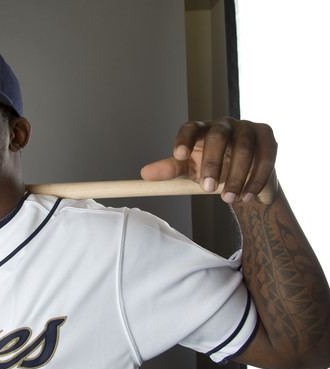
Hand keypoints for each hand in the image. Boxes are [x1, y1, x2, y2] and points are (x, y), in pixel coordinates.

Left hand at [140, 117, 276, 203]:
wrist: (244, 183)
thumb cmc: (212, 173)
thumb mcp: (188, 174)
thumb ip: (170, 171)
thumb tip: (145, 173)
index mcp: (201, 131)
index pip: (190, 128)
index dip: (184, 139)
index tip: (178, 156)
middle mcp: (224, 125)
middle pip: (218, 135)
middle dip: (212, 162)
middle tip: (207, 188)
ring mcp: (247, 128)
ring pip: (244, 147)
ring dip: (236, 176)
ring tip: (228, 199)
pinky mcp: (268, 138)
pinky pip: (265, 157)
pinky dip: (255, 179)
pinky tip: (247, 198)